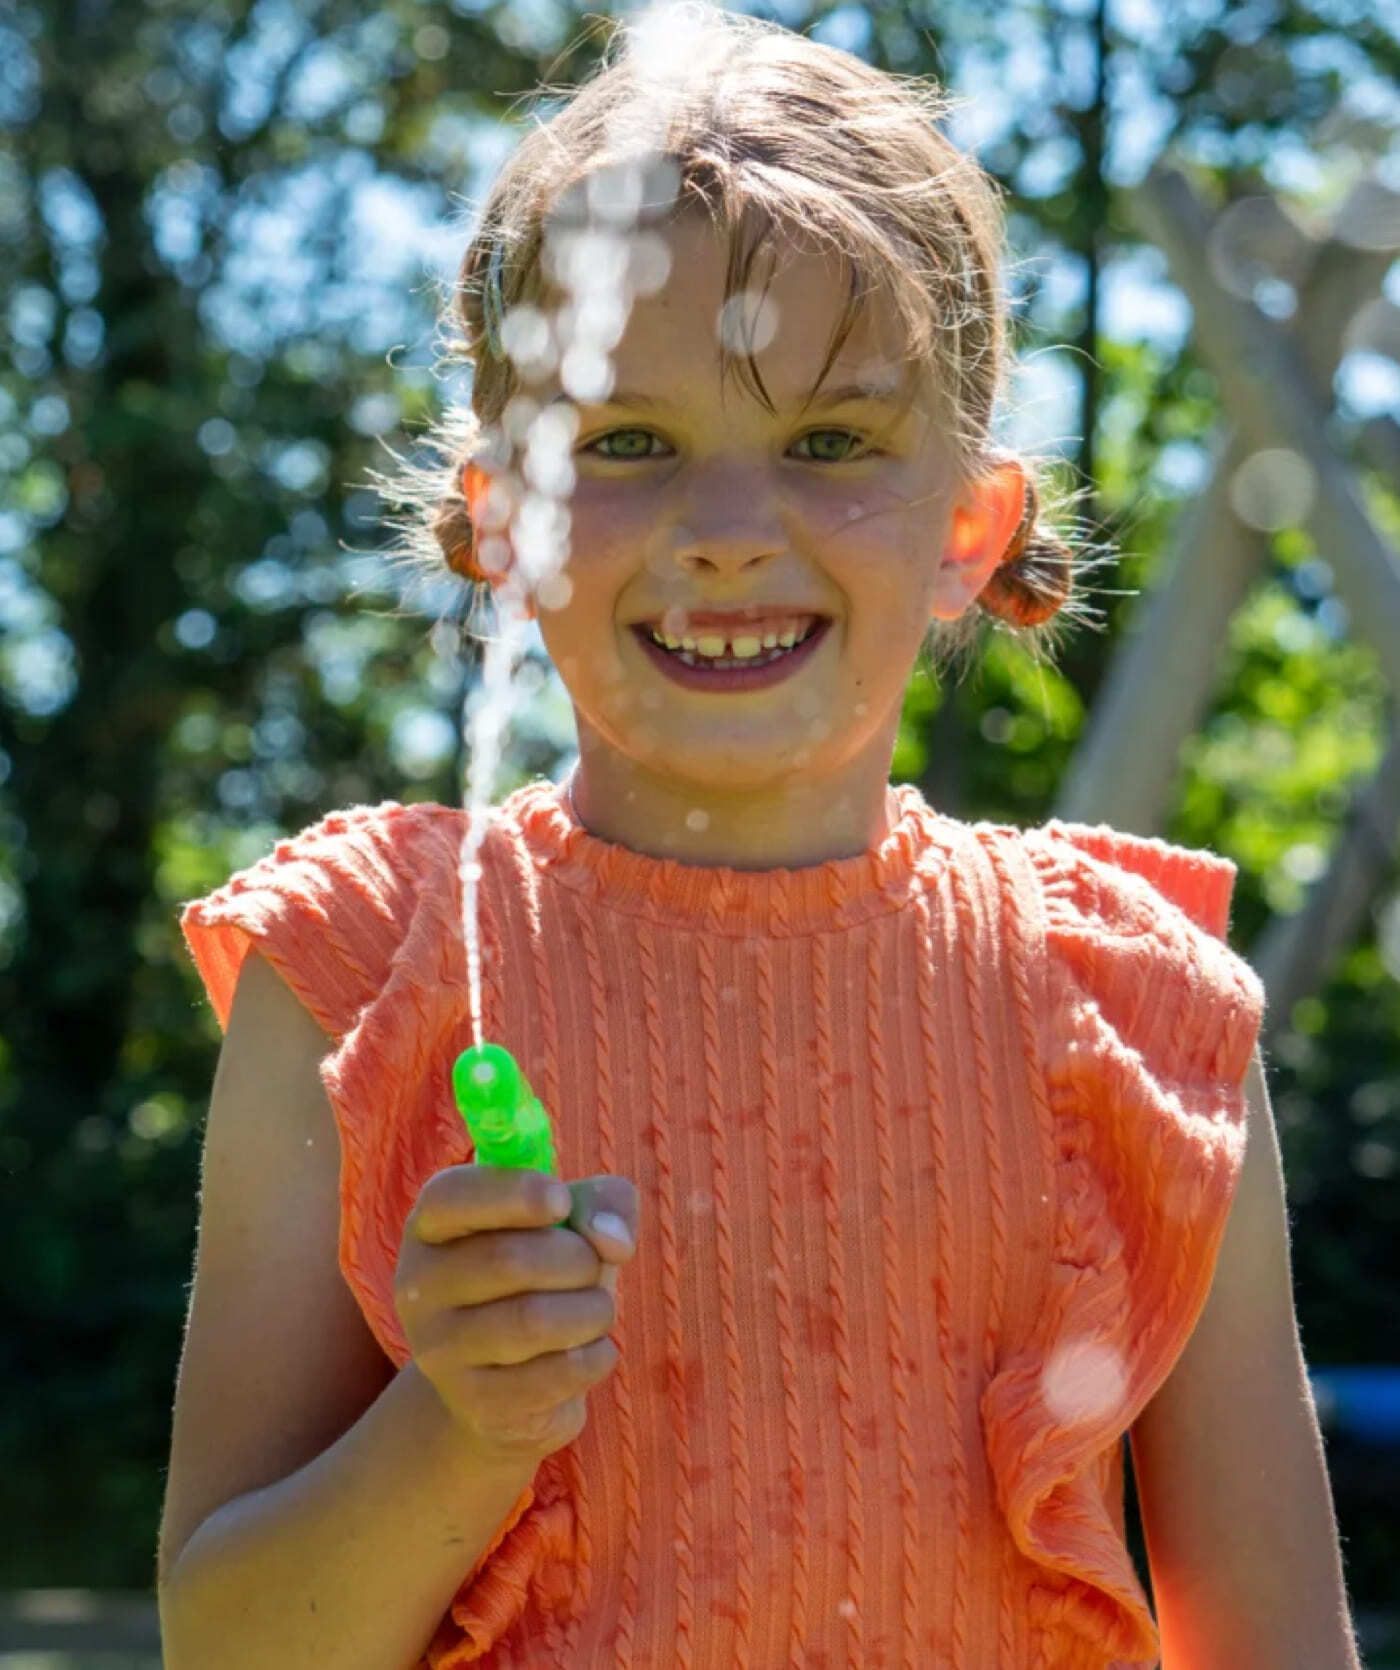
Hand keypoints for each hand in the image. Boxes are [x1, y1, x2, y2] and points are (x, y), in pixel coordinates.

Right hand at [394, 1165, 638, 1465]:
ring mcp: (439, 1350)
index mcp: (432, 1225)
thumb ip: (602, 1204)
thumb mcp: (572, 1224)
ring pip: (532, 1320)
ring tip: (597, 1310)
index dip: (513, 1193)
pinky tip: (594, 1350)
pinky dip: (595, 1357)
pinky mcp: (475, 1403)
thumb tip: (612, 1239)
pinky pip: (553, 1375)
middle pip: (507, 1259)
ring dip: (592, 1310)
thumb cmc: (544, 1279)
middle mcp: (419, 1285)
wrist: (512, 1384)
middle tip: (595, 1268)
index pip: (450, 1197)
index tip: (562, 1201)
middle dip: (578, 1259)